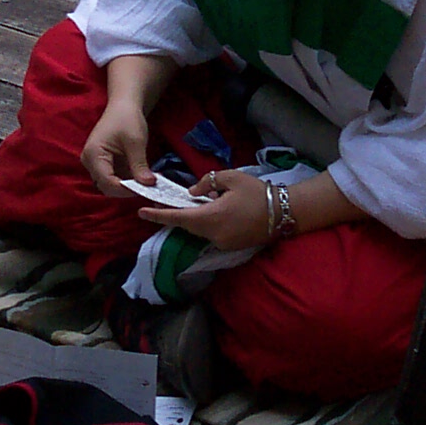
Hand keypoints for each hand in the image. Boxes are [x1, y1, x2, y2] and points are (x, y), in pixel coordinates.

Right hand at [81, 97, 153, 196]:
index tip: (146, 189)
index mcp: (93, 155)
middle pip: (107, 187)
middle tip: (148, 186)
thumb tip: (149, 184)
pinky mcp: (102, 166)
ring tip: (146, 180)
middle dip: (127, 189)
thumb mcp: (136, 141)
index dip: (126, 190)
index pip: (107, 182)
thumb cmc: (127, 118)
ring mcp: (94, 165)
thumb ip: (139, 164)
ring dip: (128, 186)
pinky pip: (114, 179)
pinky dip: (127, 180)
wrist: (123, 107)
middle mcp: (89, 162)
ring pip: (110, 185)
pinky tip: (141, 175)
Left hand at [141, 169, 274, 250]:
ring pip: (199, 230)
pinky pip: (211, 234)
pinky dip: (208, 224)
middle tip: (162, 203)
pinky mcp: (230, 246)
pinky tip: (215, 212)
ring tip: (195, 203)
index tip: (141, 212)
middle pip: (187, 225)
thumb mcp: (231, 178)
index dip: (158, 215)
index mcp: (211, 217)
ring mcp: (222, 243)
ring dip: (194, 218)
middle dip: (175, 215)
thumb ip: (208, 182)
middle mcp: (213, 235)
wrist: (284, 212)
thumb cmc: (258, 193)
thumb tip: (192, 193)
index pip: (178, 217)